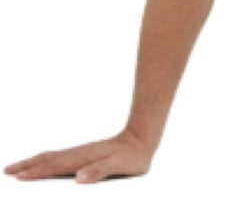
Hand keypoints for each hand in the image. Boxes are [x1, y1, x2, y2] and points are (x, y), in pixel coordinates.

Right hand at [5, 129, 154, 183]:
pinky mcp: (85, 155)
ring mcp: (81, 153)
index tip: (17, 176)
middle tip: (7, 171)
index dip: (35, 172)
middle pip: (47, 159)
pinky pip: (60, 158)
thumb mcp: (119, 165)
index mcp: (82, 159)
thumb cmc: (133, 155)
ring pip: (52, 157)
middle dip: (27, 165)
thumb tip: (78, 178)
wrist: (143, 138)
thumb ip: (99, 171)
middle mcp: (78, 154)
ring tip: (18, 168)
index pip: (53, 166)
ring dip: (34, 162)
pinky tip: (45, 165)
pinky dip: (46, 162)